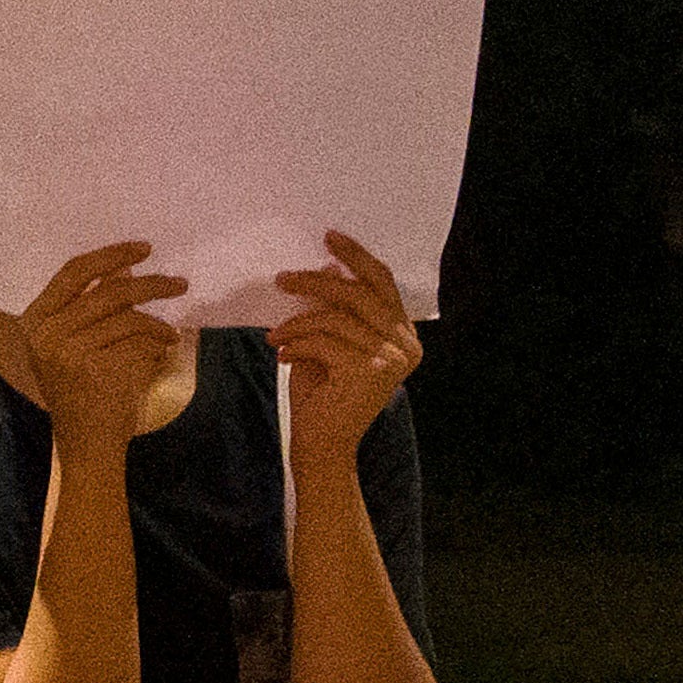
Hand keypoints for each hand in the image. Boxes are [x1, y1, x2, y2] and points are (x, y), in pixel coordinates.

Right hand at [0, 242, 191, 440]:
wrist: (85, 439)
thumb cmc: (81, 388)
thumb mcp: (73, 342)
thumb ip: (90, 305)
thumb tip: (126, 266)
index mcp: (36, 320)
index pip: (73, 273)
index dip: (110, 256)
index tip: (144, 249)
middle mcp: (47, 333)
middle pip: (108, 292)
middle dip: (151, 285)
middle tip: (179, 283)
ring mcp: (69, 352)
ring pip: (128, 318)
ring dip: (158, 323)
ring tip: (170, 333)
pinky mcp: (95, 370)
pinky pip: (138, 342)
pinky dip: (158, 342)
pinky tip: (164, 349)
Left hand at [266, 228, 423, 460]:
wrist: (323, 445)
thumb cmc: (323, 395)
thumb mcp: (328, 344)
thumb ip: (334, 310)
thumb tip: (329, 269)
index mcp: (404, 335)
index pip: (382, 283)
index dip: (356, 257)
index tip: (328, 237)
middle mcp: (406, 345)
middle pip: (360, 293)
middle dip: (317, 281)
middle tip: (282, 278)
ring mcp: (392, 358)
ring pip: (337, 317)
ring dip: (297, 322)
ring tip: (275, 335)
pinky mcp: (370, 371)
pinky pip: (324, 340)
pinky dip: (296, 343)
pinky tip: (282, 354)